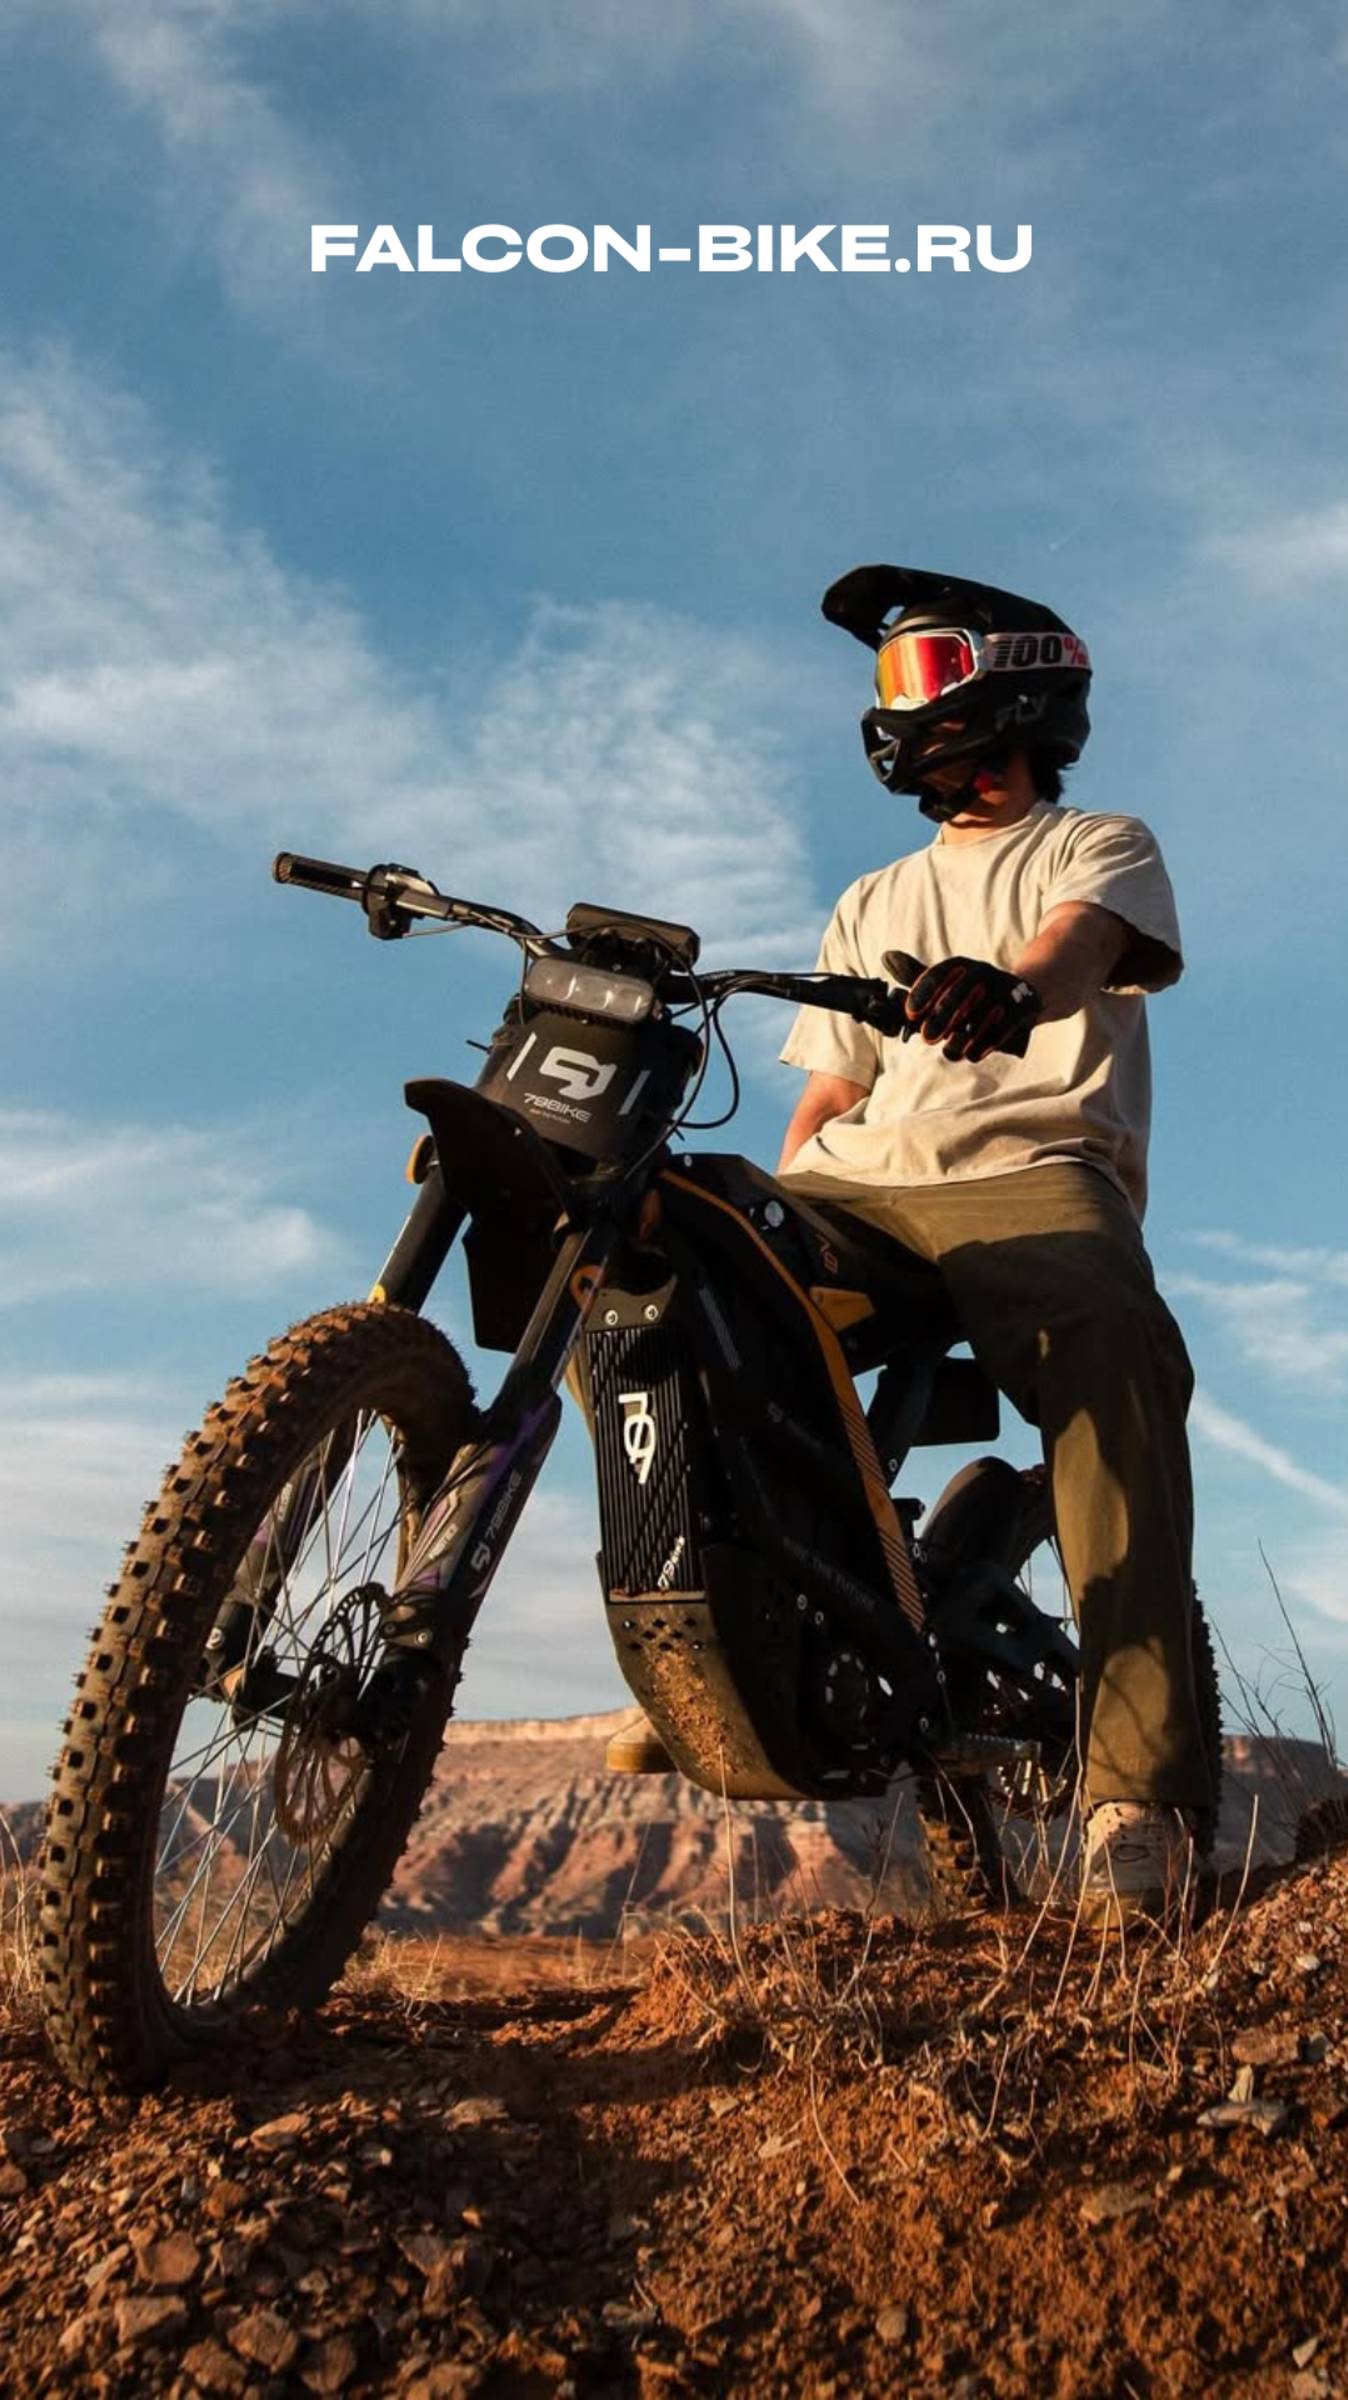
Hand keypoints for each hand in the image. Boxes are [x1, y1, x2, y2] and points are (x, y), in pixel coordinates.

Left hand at [903, 956, 1042, 1061]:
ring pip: (978, 1017)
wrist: (1020, 996)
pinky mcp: (1021, 1009)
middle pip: (958, 996)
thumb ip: (916, 974)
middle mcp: (982, 973)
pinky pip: (999, 1030)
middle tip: (927, 1038)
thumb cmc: (971, 992)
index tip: (910, 1013)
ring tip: (950, 1051)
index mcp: (961, 965)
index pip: (938, 975)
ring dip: (961, 1038)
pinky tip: (972, 1054)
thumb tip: (887, 957)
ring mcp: (1003, 990)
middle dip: (940, 1019)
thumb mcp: (947, 979)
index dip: (922, 994)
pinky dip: (983, 1045)